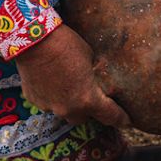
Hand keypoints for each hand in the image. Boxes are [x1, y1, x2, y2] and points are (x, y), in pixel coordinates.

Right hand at [16, 24, 130, 127]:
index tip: (126, 121)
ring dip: (68, 104)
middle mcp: (70, 109)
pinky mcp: (34, 100)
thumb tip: (96, 80)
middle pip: (83, 118)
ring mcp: (50, 107)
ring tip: (67, 85)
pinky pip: (47, 103)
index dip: (121, 119)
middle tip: (89, 95)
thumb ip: (94, 78)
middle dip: (88, 109)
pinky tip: (51, 80)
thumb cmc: (67, 45)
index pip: (111, 117)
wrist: (33, 39)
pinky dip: (52, 96)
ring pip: (64, 112)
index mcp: (88, 100)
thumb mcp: (90, 59)